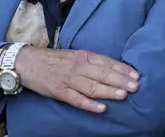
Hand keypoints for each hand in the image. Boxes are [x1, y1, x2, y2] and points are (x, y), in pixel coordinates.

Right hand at [16, 47, 139, 112]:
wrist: (27, 62)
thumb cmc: (54, 59)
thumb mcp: (75, 55)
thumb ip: (92, 62)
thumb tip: (113, 69)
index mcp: (84, 56)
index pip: (107, 62)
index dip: (122, 69)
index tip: (136, 75)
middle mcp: (78, 66)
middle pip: (103, 74)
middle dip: (121, 80)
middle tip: (136, 86)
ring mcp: (69, 80)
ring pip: (93, 86)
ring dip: (109, 91)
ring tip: (123, 95)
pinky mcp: (60, 92)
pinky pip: (77, 100)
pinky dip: (90, 105)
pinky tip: (102, 109)